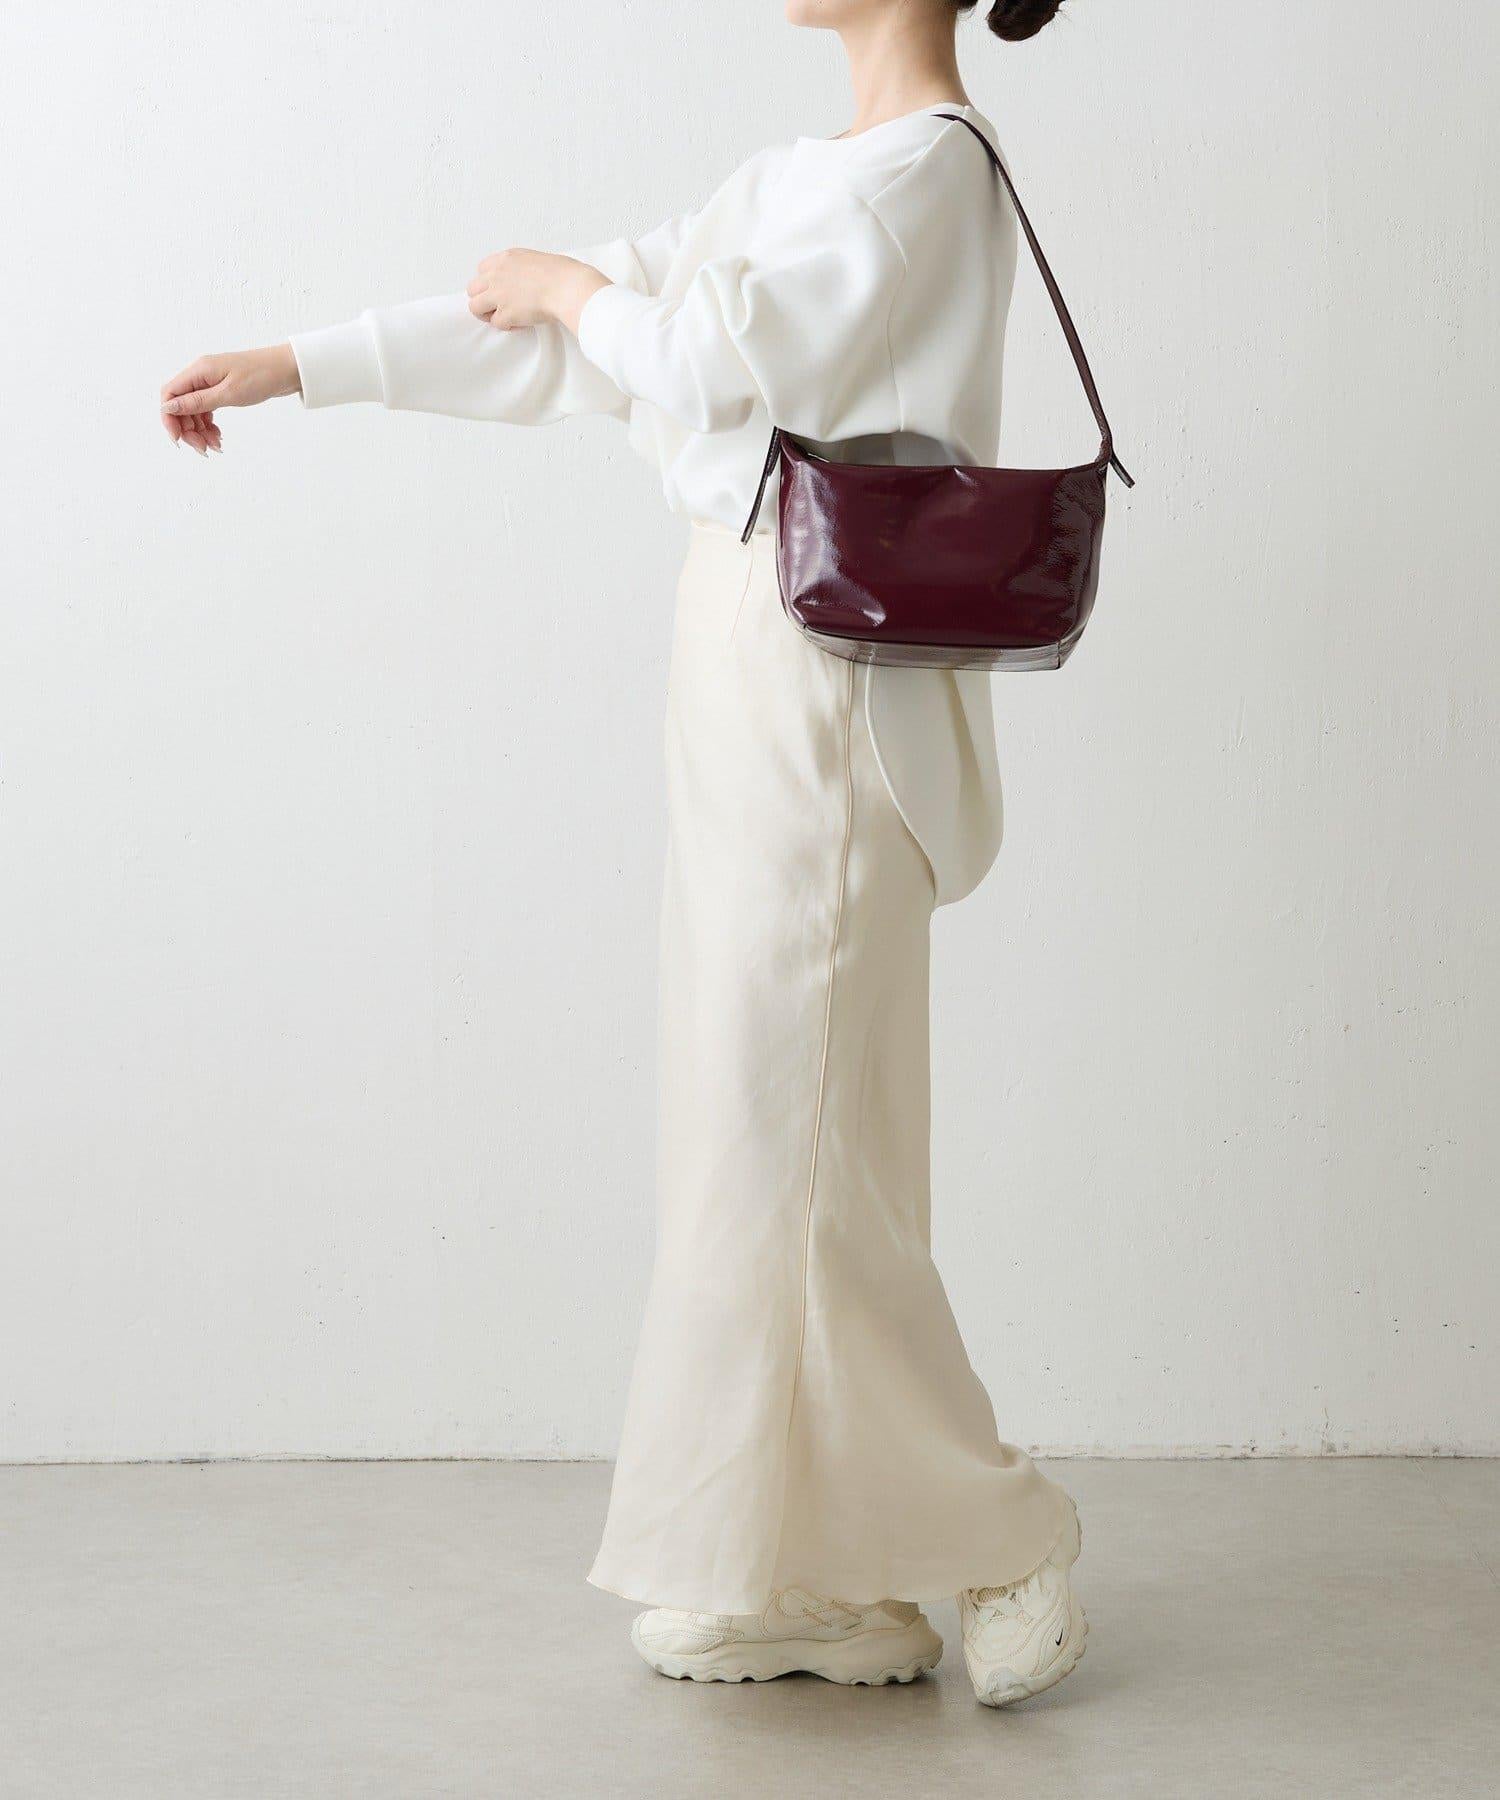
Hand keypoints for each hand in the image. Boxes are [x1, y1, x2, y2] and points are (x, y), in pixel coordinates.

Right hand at [159, 344, 300, 453]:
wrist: (287, 369)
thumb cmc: (261, 376)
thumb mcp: (229, 393)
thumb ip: (198, 401)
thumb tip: (168, 406)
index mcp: (199, 371)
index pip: (170, 394)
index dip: (169, 418)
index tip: (178, 440)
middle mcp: (201, 376)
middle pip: (181, 406)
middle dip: (188, 430)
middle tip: (204, 450)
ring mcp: (211, 383)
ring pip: (194, 411)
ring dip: (200, 431)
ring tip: (216, 447)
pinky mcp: (222, 390)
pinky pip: (207, 410)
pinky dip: (210, 425)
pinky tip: (219, 437)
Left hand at [466, 250, 607, 333]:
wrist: (567, 287)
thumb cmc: (562, 273)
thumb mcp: (536, 259)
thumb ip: (522, 268)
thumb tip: (525, 280)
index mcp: (505, 258)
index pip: (482, 270)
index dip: (489, 282)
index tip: (499, 290)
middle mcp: (497, 275)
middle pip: (472, 289)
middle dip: (483, 299)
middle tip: (496, 307)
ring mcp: (499, 294)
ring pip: (475, 307)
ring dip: (487, 314)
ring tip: (503, 317)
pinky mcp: (506, 314)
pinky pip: (496, 324)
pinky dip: (507, 326)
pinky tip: (520, 323)